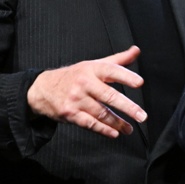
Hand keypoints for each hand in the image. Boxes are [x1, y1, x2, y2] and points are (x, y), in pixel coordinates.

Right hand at [26, 46, 145, 137]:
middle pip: (109, 95)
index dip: (126, 76)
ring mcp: (76, 99)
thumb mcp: (93, 65)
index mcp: (91, 69)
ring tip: (129, 128)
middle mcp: (84, 83)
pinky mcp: (70, 114)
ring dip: (117, 123)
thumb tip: (136, 50)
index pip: (111, 70)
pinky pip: (90, 124)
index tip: (139, 83)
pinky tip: (114, 133)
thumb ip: (117, 60)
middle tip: (142, 115)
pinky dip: (103, 130)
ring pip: (101, 113)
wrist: (42, 89)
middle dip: (128, 107)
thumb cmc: (73, 76)